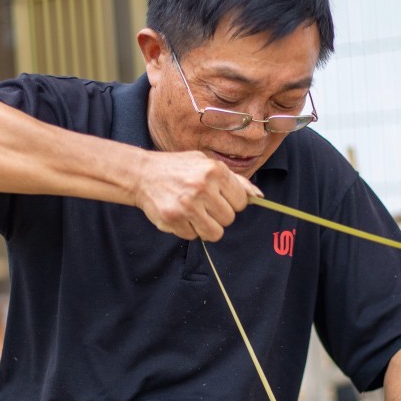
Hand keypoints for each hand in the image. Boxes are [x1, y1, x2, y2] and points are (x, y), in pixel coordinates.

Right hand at [134, 151, 262, 240]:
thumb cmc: (178, 168)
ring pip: (214, 233)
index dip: (231, 203)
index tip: (218, 198)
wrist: (142, 174)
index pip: (241, 202)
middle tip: (203, 205)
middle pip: (228, 220)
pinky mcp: (173, 219)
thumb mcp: (207, 164)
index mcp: (214, 170)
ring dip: (206, 227)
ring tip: (194, 213)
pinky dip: (187, 229)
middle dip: (218, 215)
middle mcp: (202, 187)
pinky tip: (179, 214)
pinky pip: (193, 236)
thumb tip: (258, 196)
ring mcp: (187, 205)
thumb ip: (234, 180)